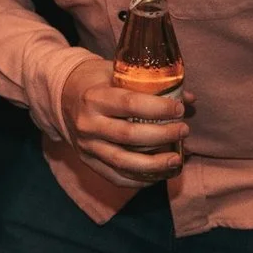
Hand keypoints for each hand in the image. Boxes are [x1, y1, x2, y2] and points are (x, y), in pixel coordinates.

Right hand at [62, 57, 186, 185]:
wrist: (62, 95)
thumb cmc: (96, 81)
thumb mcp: (116, 73)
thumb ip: (150, 85)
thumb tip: (189, 98)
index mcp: (94, 97)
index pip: (130, 105)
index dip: (159, 109)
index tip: (179, 109)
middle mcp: (88, 124)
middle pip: (130, 136)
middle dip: (162, 135)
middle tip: (184, 130)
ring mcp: (87, 146)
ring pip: (124, 162)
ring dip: (155, 164)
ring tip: (177, 159)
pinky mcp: (88, 161)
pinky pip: (116, 177)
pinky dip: (141, 180)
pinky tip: (160, 174)